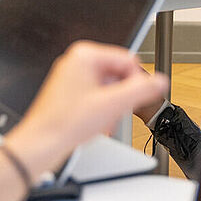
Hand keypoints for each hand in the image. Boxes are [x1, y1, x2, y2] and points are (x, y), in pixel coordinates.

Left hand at [6, 41, 168, 174]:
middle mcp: (77, 62)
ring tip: (103, 121)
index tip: (136, 99)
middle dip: (121, 97)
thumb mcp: (112, 105)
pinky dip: (102, 111)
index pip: (127, 59)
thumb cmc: (65, 124)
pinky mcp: (71, 93)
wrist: (41, 145)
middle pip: (118, 74)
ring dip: (112, 107)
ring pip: (109, 87)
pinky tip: (97, 125)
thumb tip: (159, 81)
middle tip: (115, 113)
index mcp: (84, 55)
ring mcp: (72, 78)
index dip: (136, 82)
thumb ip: (140, 90)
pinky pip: (97, 96)